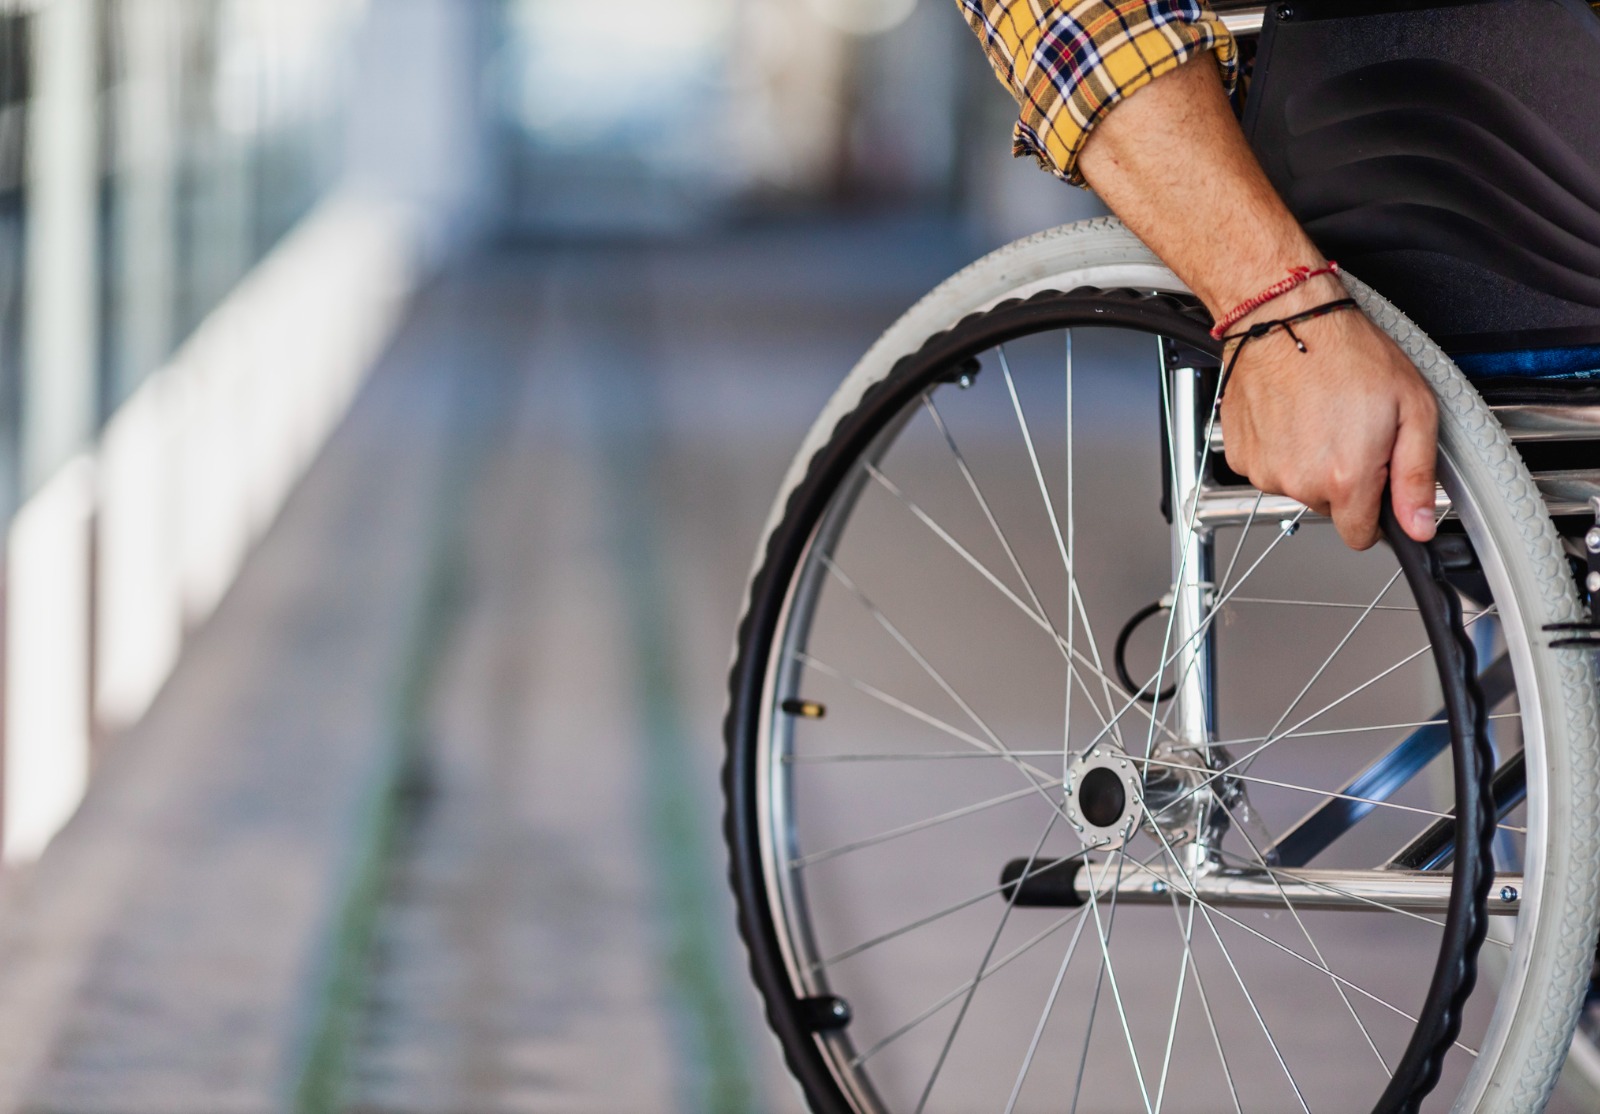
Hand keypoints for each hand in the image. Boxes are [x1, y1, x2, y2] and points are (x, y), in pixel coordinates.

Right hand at [1219, 276, 1439, 549]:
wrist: (1284, 320)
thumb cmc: (1348, 353)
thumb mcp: (1413, 409)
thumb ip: (1417, 477)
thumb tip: (1418, 526)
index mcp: (1346, 477)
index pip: (1361, 536)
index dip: (1376, 514)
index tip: (1377, 483)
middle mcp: (1300, 481)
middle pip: (1329, 508)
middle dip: (1343, 479)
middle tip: (1352, 430)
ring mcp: (1265, 470)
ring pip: (1297, 487)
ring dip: (1310, 462)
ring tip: (1320, 415)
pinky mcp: (1240, 455)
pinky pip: (1268, 467)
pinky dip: (1281, 449)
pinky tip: (1293, 415)